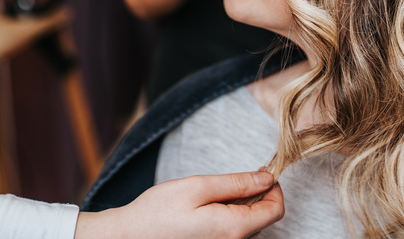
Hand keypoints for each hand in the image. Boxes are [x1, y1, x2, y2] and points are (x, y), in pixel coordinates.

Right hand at [75, 171, 283, 238]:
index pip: (275, 209)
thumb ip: (237, 183)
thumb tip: (267, 179)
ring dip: (243, 205)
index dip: (274, 187)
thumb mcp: (199, 187)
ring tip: (217, 193)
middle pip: (264, 217)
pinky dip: (230, 215)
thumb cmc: (158, 212)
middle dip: (257, 194)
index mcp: (233, 229)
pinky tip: (210, 207)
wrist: (128, 237)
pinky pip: (233, 230)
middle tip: (237, 178)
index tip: (261, 172)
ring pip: (249, 224)